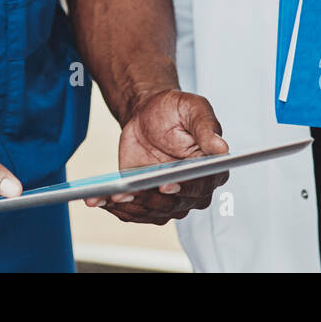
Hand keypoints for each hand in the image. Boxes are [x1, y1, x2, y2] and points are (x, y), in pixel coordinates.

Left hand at [85, 90, 229, 223]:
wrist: (149, 115)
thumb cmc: (175, 111)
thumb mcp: (193, 109)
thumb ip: (207, 127)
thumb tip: (222, 148)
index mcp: (211, 170)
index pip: (201, 185)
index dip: (184, 188)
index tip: (166, 185)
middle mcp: (193, 190)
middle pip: (173, 204)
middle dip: (150, 199)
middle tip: (128, 191)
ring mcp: (170, 199)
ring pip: (152, 212)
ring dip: (129, 207)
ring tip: (107, 196)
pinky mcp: (147, 200)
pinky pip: (134, 212)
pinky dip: (116, 208)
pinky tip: (99, 199)